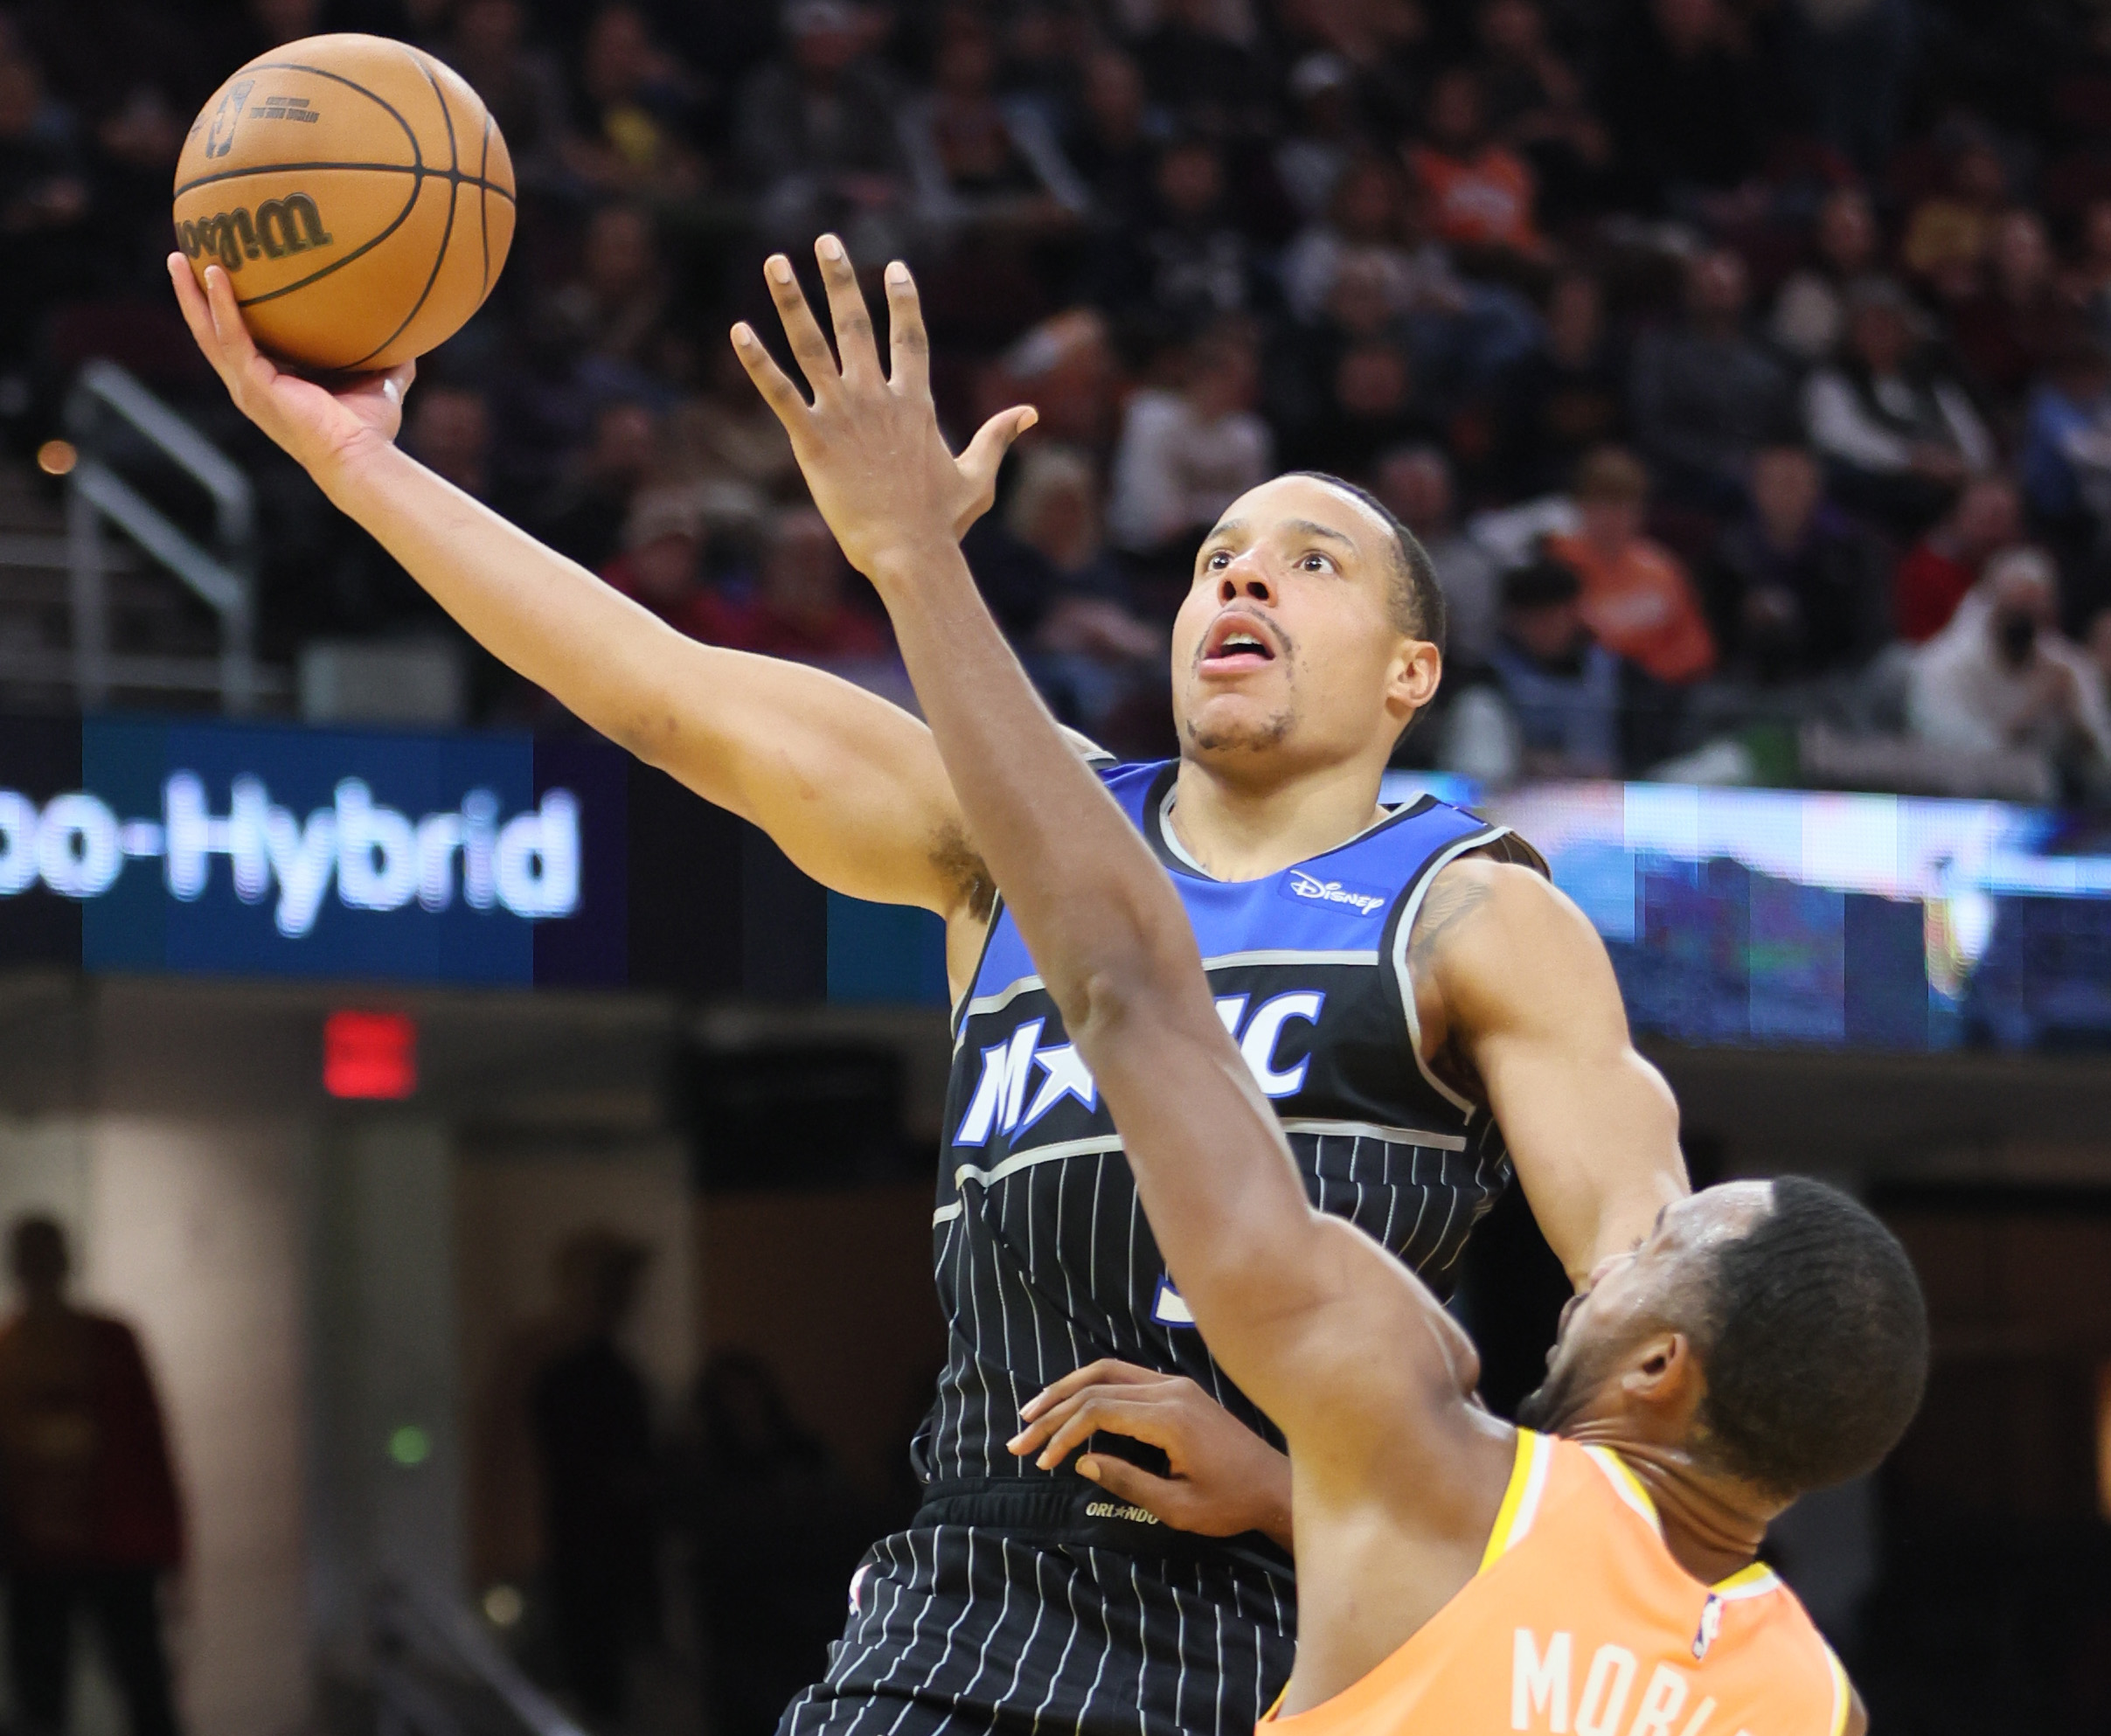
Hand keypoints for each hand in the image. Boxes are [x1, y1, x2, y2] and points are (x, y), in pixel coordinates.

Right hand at [165, 252, 411, 481]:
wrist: (362, 459)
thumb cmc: (370, 432)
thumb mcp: (380, 384)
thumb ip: (388, 360)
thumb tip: (411, 336)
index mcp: (271, 385)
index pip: (239, 343)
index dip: (226, 314)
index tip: (220, 280)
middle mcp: (251, 386)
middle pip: (210, 334)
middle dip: (193, 298)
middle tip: (181, 260)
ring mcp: (247, 387)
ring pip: (208, 332)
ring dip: (191, 294)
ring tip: (179, 258)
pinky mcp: (252, 385)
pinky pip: (231, 337)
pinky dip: (220, 305)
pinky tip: (216, 274)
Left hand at [730, 236, 1035, 580]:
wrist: (909, 552)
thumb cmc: (943, 523)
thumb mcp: (978, 476)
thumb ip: (997, 437)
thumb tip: (1031, 412)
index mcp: (915, 403)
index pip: (910, 337)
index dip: (903, 300)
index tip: (895, 268)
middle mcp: (878, 397)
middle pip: (857, 323)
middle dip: (840, 278)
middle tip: (826, 240)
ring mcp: (843, 414)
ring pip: (811, 344)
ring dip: (791, 300)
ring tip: (774, 262)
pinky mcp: (812, 439)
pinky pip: (779, 392)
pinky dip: (757, 362)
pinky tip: (738, 331)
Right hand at [1008, 1359, 1292, 1545]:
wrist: (1275, 1486)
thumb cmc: (1230, 1503)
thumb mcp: (1176, 1507)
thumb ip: (1127, 1481)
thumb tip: (1081, 1463)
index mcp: (1169, 1417)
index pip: (1099, 1409)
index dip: (1063, 1433)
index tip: (1042, 1461)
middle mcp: (1170, 1390)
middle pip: (1097, 1383)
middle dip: (1053, 1408)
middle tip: (1020, 1435)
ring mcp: (1176, 1385)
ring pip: (1109, 1371)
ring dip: (1069, 1390)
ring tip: (1035, 1413)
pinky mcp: (1180, 1390)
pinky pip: (1126, 1378)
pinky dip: (1093, 1388)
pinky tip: (1074, 1405)